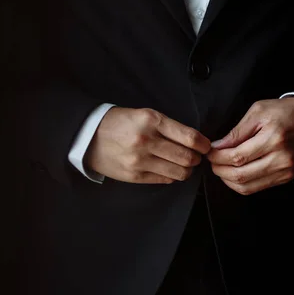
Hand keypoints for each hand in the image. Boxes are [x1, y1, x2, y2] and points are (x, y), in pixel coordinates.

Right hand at [86, 107, 210, 183]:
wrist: (88, 136)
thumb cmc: (119, 123)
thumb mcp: (143, 114)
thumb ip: (167, 127)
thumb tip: (194, 141)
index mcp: (151, 120)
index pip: (189, 137)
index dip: (203, 144)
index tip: (205, 146)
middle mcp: (146, 140)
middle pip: (187, 157)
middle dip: (196, 158)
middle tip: (195, 156)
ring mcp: (140, 160)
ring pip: (179, 172)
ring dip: (186, 170)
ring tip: (183, 164)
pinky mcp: (134, 175)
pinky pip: (165, 179)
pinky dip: (172, 175)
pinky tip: (169, 169)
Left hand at [207, 97, 293, 194]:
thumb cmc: (285, 112)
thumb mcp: (258, 111)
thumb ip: (237, 131)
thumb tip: (217, 147)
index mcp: (273, 138)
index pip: (237, 156)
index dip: (218, 157)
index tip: (209, 152)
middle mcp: (280, 158)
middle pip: (240, 175)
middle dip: (219, 170)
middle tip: (212, 161)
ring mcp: (284, 171)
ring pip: (247, 186)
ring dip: (227, 180)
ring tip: (220, 168)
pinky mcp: (285, 178)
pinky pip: (256, 188)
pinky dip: (240, 184)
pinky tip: (233, 174)